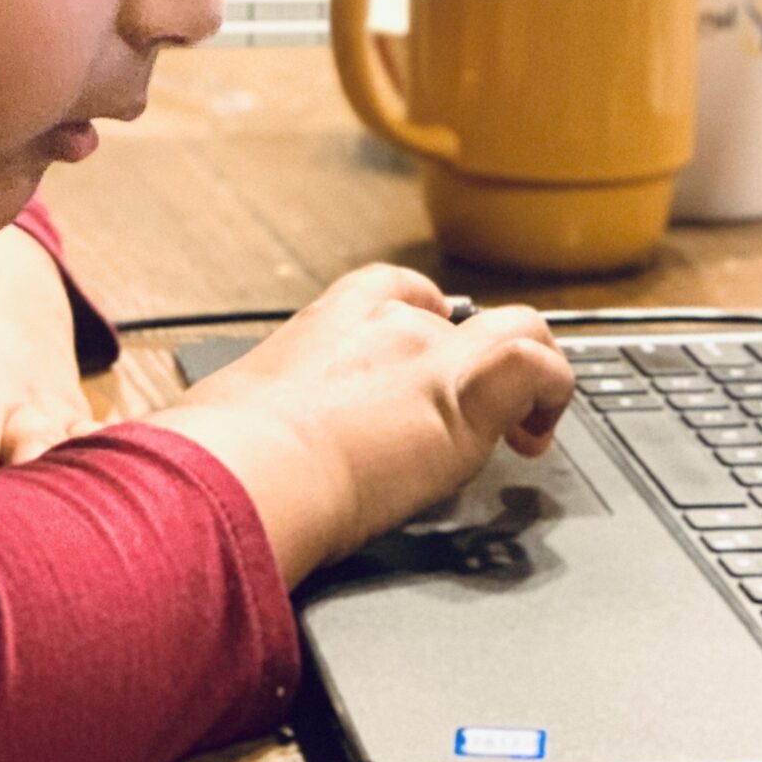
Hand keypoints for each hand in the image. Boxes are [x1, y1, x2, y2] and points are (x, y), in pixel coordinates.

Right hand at [144, 264, 573, 586]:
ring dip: (532, 374)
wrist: (242, 471)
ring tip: (526, 425)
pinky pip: (540, 367)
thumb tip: (208, 453)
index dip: (428, 323)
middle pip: (462, 319)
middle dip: (476, 361)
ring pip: (519, 330)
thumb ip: (250, 423)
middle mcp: (387, 323)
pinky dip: (553, 396)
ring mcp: (429, 352)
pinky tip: (533, 439)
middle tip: (480, 415)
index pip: (400, 291)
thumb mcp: (232, 420)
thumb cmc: (219, 458)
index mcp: (327, 320)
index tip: (429, 367)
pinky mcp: (463, 395)